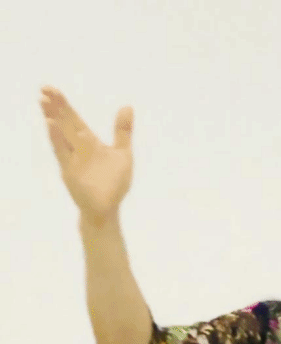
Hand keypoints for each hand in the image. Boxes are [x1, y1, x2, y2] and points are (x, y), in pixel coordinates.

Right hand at [40, 86, 133, 223]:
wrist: (108, 207)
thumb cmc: (115, 182)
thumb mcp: (123, 153)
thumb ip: (122, 131)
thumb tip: (127, 106)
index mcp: (89, 142)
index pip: (74, 119)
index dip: (64, 105)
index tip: (51, 89)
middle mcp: (78, 148)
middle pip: (65, 124)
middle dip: (56, 107)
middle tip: (45, 89)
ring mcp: (72, 159)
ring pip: (61, 135)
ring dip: (53, 119)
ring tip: (44, 102)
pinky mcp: (70, 170)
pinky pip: (62, 152)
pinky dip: (57, 138)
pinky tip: (51, 124)